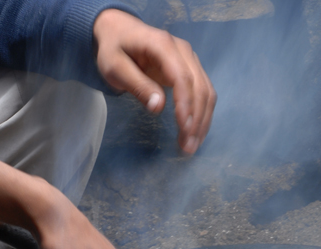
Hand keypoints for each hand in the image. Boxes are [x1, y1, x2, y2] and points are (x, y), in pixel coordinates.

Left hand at [94, 9, 216, 153]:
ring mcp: (190, 59)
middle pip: (199, 87)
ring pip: (206, 91)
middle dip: (196, 119)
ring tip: (192, 145)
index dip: (186, 104)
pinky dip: (202, 113)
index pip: (182, 78)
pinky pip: (203, 92)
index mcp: (163, 46)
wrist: (119, 30)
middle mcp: (183, 51)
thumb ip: (137, 85)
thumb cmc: (114, 49)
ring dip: (203, 120)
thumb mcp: (115, 67)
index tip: (183, 128)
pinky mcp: (191, 68)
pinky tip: (196, 131)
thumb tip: (158, 107)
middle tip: (188, 146)